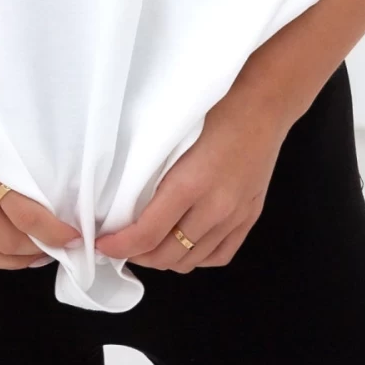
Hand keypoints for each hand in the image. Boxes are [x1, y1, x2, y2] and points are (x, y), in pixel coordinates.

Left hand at [93, 94, 292, 272]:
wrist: (264, 104)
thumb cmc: (214, 108)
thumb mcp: (172, 136)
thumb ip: (150, 171)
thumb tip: (121, 200)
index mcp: (190, 184)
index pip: (147, 234)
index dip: (119, 246)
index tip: (101, 244)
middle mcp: (215, 208)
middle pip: (168, 255)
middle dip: (138, 256)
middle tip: (121, 243)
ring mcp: (236, 216)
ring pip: (192, 260)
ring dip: (164, 258)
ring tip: (148, 245)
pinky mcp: (250, 217)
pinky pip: (219, 255)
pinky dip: (196, 257)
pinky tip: (183, 245)